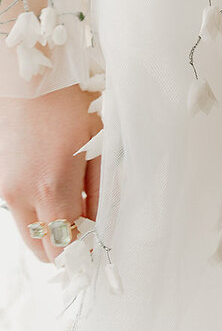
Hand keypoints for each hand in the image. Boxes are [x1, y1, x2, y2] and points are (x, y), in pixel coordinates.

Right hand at [0, 84, 102, 263]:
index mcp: (51, 186)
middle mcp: (22, 194)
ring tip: (73, 202)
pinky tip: (54, 184)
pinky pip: (19, 210)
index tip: (99, 247)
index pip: (65, 246)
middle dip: (67, 246)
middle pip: (43, 249)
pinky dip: (37, 209)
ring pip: (29, 232)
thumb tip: (103, 224)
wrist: (34, 78)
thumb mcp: (99, 143)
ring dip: (51, 229)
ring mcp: (5, 189)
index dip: (84, 252)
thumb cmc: (72, 104)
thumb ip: (101, 191)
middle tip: (88, 227)